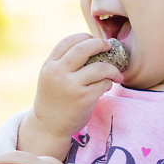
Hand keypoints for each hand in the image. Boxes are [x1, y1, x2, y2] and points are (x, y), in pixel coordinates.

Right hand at [19, 33, 122, 156]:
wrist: (48, 126)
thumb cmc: (54, 99)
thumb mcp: (51, 77)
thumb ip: (64, 62)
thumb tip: (91, 45)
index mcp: (50, 65)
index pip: (68, 41)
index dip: (85, 37)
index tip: (94, 41)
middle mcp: (58, 73)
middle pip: (84, 47)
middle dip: (100, 44)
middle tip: (109, 47)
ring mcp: (71, 85)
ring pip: (100, 67)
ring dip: (112, 69)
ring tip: (115, 74)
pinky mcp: (83, 98)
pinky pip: (104, 84)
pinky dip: (109, 83)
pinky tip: (106, 87)